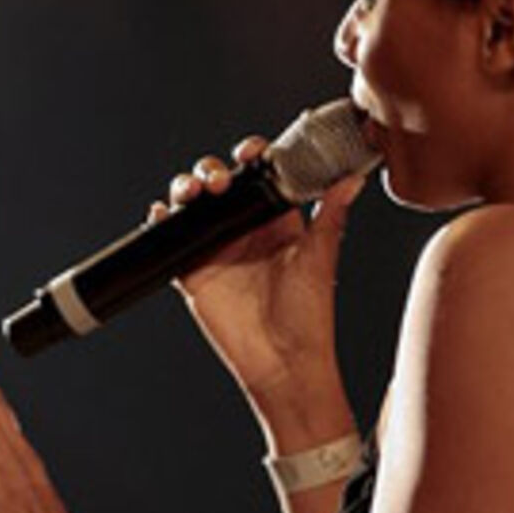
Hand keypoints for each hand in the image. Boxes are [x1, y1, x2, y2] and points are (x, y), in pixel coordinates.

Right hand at [150, 139, 366, 405]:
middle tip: (221, 180)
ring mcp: (217, 249)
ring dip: (186, 187)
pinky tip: (163, 213)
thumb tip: (352, 178)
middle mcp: (244, 230)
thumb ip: (332, 214)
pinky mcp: (194, 271)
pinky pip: (170, 239)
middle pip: (218, 183)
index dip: (251, 155)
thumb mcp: (320, 257)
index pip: (259, 174)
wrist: (283, 361)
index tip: (251, 151)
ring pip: (192, 204)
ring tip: (193, 192)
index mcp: (276, 221)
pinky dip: (161, 221)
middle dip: (212, 169)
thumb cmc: (309, 316)